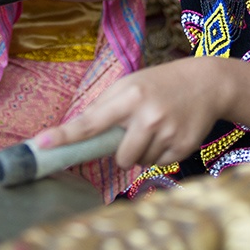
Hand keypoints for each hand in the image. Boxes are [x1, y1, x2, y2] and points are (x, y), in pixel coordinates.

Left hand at [32, 57, 227, 169]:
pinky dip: (160, 155)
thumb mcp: (131, 84)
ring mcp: (168, 133)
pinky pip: (158, 166)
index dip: (65, 135)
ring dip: (143, 152)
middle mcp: (148, 115)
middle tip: (137, 129)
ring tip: (157, 128)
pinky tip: (170, 134)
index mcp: (129, 96)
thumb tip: (76, 134)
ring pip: (139, 163)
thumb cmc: (160, 84)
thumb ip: (105, 107)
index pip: (90, 122)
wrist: (207, 83)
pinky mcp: (184, 147)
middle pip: (119, 157)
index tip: (41, 145)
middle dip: (123, 150)